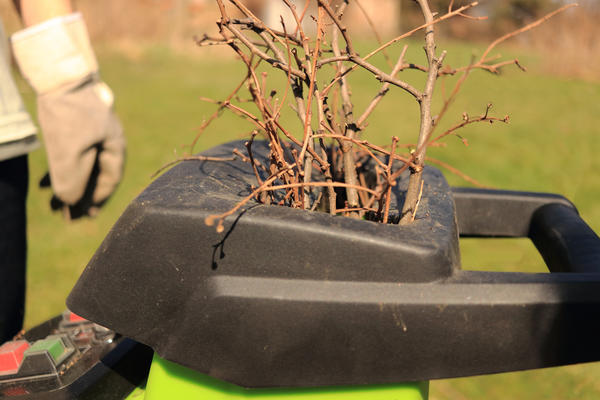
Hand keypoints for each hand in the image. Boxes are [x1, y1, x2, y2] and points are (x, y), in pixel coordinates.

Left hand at [38, 79, 124, 216]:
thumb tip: (70, 201)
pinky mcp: (75, 125)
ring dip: (67, 184)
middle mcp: (107, 141)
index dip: (96, 200)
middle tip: (66, 214)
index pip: (110, 180)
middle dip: (79, 196)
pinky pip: (70, 153)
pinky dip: (59, 169)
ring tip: (51, 202)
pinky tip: (45, 181)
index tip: (84, 216)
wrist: (57, 72)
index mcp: (115, 147)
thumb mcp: (69, 152)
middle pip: (95, 175)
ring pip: (81, 165)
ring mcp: (91, 131)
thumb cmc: (69, 113)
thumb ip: (71, 180)